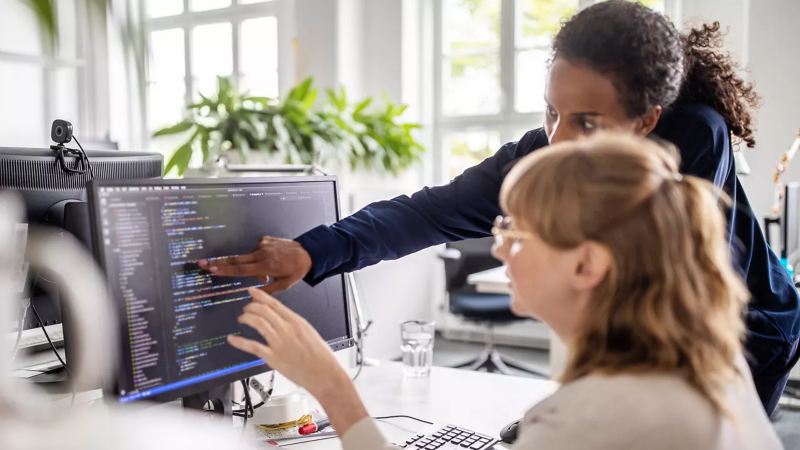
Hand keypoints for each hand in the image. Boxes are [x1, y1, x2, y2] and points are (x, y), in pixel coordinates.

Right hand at [197, 236, 311, 293]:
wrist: (308, 252)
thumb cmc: (296, 271)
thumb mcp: (284, 285)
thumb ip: (267, 291)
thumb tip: (251, 296)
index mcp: (265, 266)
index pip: (240, 270)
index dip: (224, 270)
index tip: (211, 269)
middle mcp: (261, 253)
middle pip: (236, 260)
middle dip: (219, 262)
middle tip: (202, 263)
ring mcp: (263, 244)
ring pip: (249, 257)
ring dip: (252, 264)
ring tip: (272, 268)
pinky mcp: (265, 239)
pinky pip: (258, 250)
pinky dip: (260, 256)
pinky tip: (274, 258)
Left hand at [229, 289, 368, 434]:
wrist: (324, 373)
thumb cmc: (321, 356)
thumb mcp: (309, 332)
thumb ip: (294, 325)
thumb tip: (282, 320)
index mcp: (297, 321)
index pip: (274, 304)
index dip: (260, 296)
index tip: (252, 292)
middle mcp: (286, 329)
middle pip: (263, 311)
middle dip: (251, 307)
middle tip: (246, 308)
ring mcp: (278, 343)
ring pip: (257, 323)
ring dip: (247, 318)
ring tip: (242, 319)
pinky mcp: (273, 358)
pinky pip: (252, 346)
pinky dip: (240, 342)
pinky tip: (232, 339)